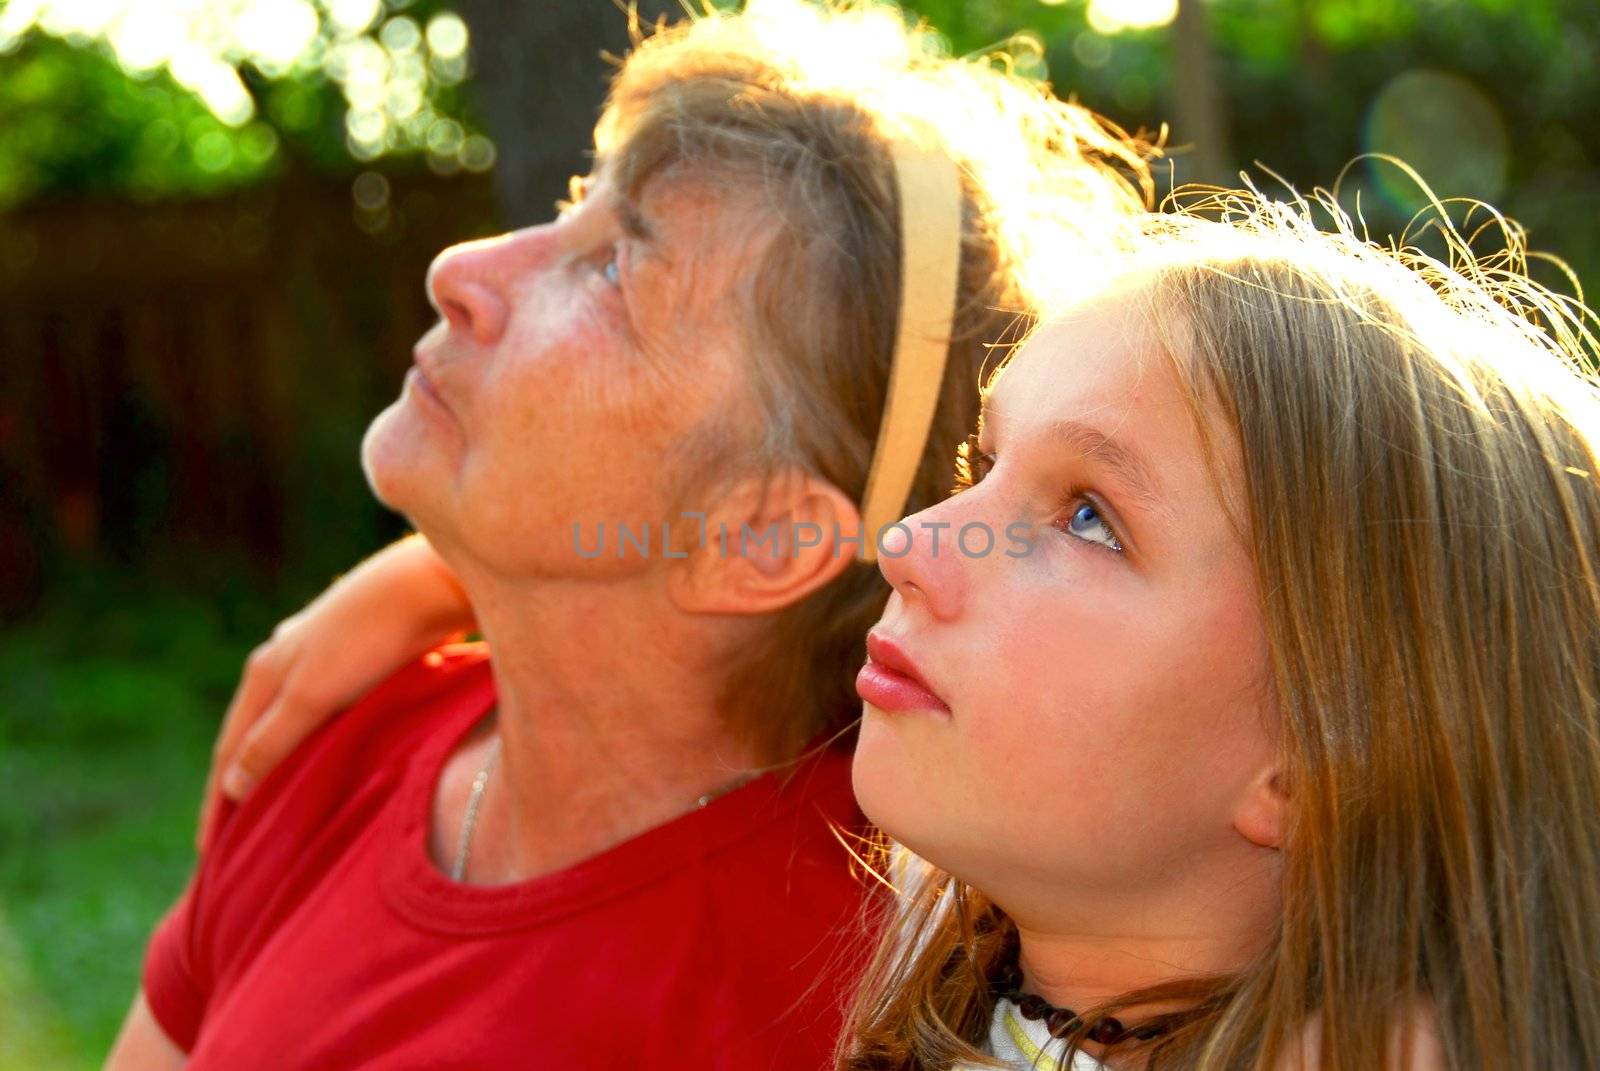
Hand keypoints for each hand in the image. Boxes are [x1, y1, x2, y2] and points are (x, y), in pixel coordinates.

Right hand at [197, 535, 473, 847]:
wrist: (431, 583)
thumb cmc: (373, 639)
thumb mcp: (314, 694)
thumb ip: (273, 740)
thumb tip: (231, 787)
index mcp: (264, 672)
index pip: (229, 752)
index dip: (217, 806)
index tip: (212, 858)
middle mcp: (284, 660)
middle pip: (251, 737)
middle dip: (240, 788)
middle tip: (235, 846)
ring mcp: (320, 654)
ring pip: (288, 723)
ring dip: (278, 764)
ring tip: (279, 811)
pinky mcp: (359, 654)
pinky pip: (323, 713)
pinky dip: (313, 744)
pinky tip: (329, 758)